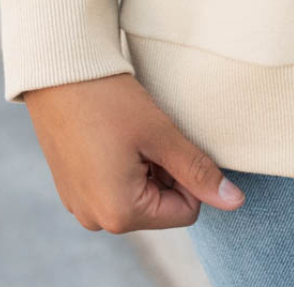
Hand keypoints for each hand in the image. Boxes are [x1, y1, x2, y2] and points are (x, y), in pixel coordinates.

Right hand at [21, 72, 245, 232]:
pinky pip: (113, 186)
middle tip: (148, 133)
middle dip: (164, 170)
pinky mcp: (72, 188)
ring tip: (129, 131)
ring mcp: (80, 205)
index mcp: (119, 215)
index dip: (189, 174)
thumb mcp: (161, 134)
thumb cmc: (109, 100)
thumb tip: (236, 202)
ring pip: (138, 193)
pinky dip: (123, 162)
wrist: (57, 73)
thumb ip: (198, 172)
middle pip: (160, 205)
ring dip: (144, 165)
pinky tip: (112, 133)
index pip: (185, 211)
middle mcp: (96, 220)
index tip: (170, 140)